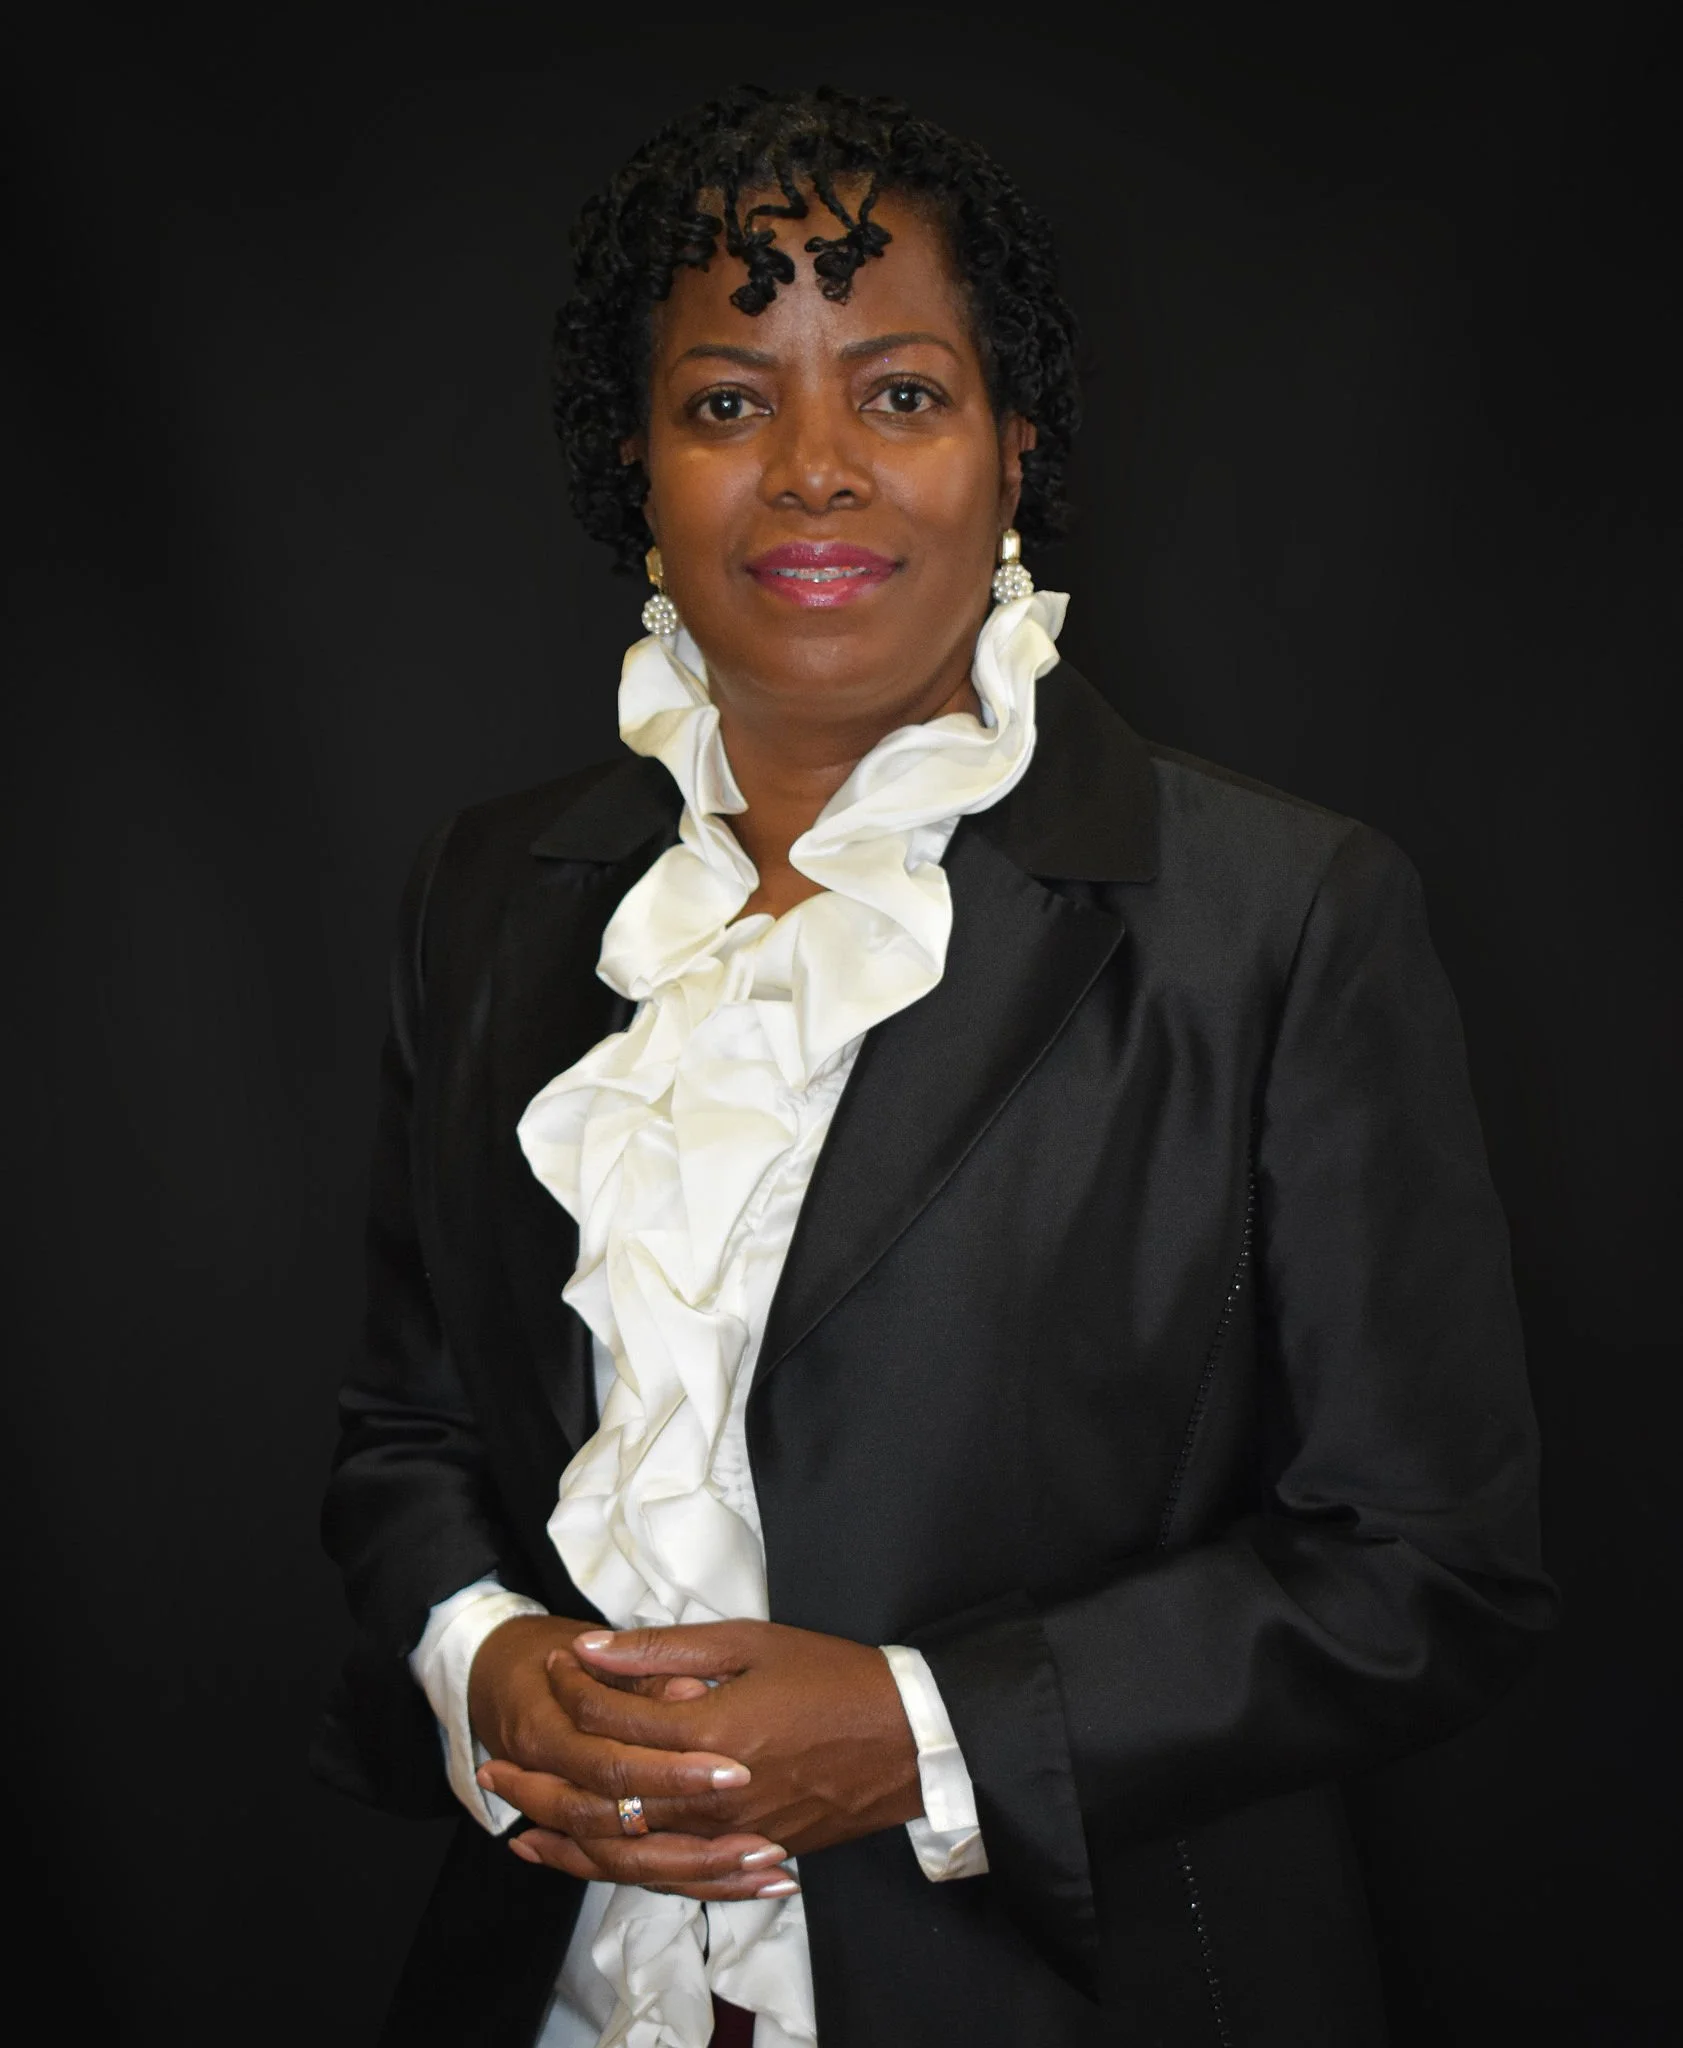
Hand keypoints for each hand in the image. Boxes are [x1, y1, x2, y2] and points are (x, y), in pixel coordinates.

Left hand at [477, 1621, 922, 1872]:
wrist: (908, 1739)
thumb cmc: (832, 1677)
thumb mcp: (751, 1642)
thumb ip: (665, 1652)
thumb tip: (592, 1646)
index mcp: (707, 1732)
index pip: (611, 1719)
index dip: (572, 1691)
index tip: (550, 1667)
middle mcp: (709, 1796)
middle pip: (601, 1800)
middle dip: (540, 1784)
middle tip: (490, 1770)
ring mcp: (728, 1837)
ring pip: (627, 1852)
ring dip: (564, 1841)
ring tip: (516, 1828)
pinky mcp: (746, 1857)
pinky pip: (669, 1876)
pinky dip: (620, 1872)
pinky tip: (589, 1864)